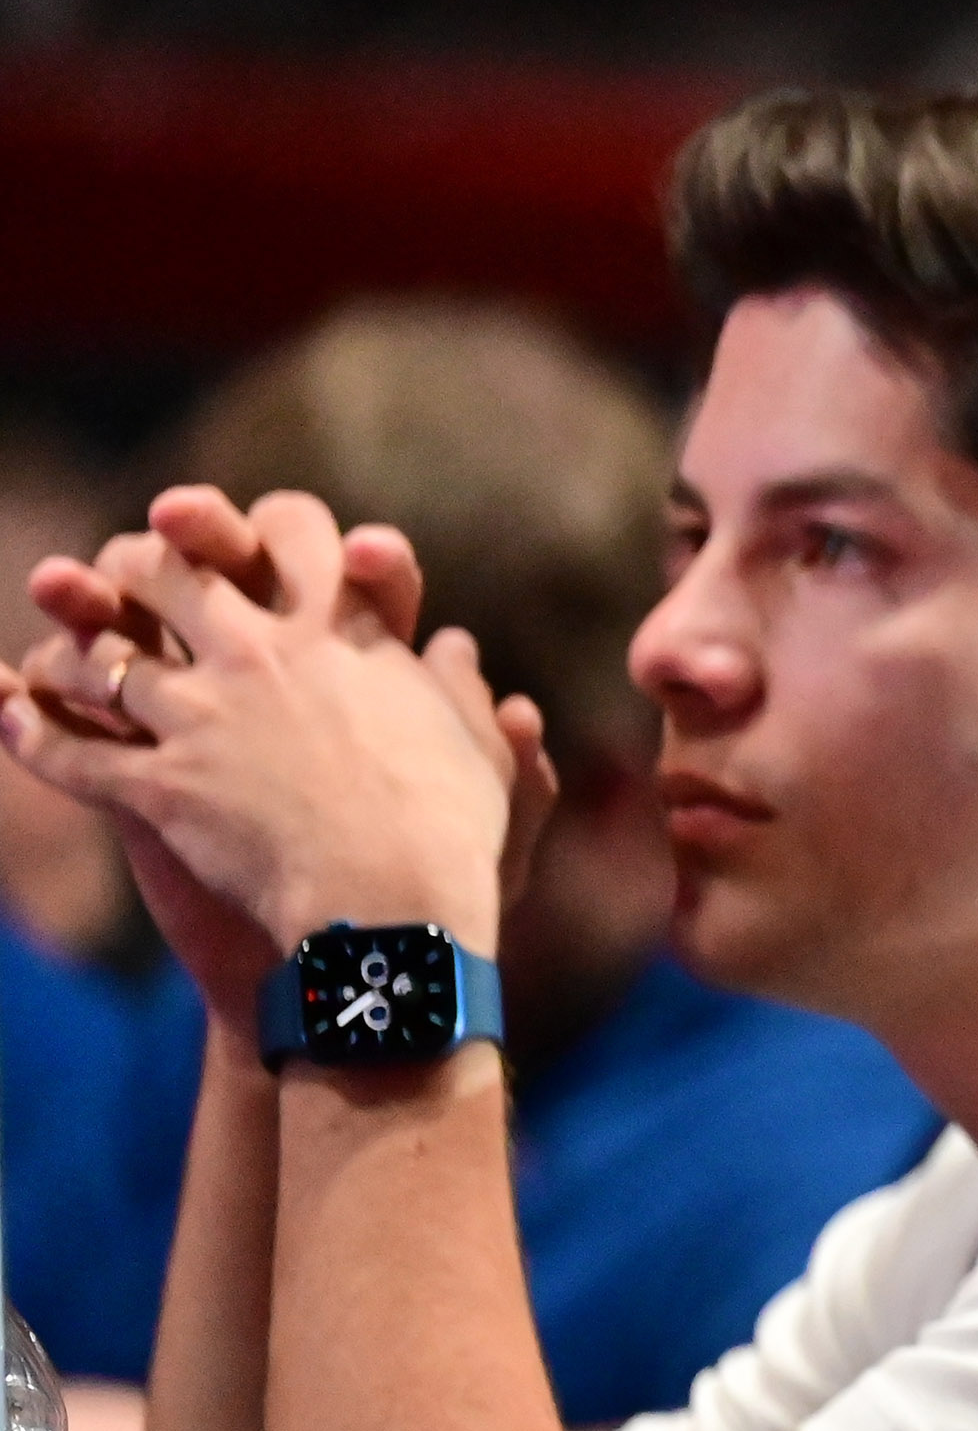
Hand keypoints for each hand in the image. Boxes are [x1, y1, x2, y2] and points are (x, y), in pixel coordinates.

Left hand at [0, 490, 551, 1006]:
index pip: (296, 533)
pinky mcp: (159, 785)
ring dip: (76, 641)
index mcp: (344, 634)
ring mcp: (201, 717)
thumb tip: (456, 647)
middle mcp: (262, 655)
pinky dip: (31, 732)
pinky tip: (8, 717)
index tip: (258, 532)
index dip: (271, 521)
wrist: (393, 909)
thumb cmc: (453, 829)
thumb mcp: (478, 747)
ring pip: (107, 650)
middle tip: (134, 568)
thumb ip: (459, 688)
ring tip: (62, 641)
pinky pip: (70, 751)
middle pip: (174, 570)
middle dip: (145, 561)